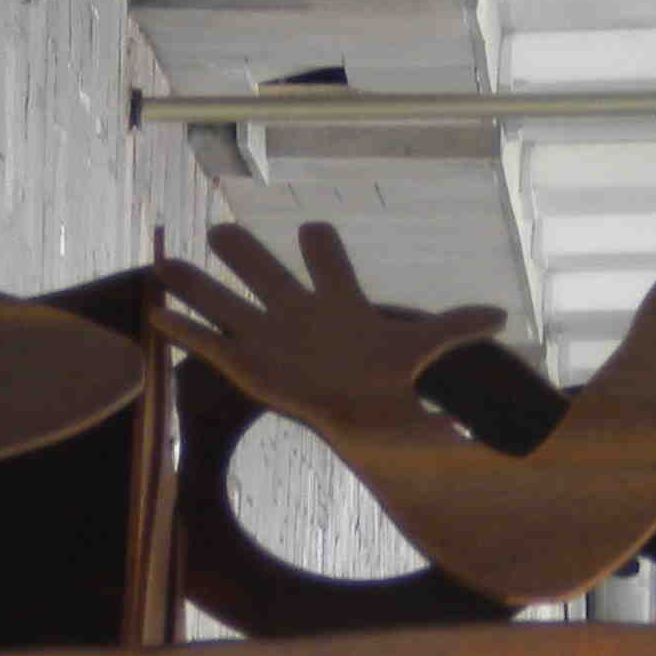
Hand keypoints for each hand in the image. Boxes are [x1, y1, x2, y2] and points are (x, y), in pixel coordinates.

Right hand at [152, 225, 505, 436]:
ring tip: (166, 266)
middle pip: (264, 270)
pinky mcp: (247, 365)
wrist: (367, 425)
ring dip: (196, 283)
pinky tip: (155, 317)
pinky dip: (183, 331)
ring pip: (226, 301)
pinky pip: (209, 344)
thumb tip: (500, 315)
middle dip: (243, 251)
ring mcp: (267, 337)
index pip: (326, 262)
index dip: (321, 247)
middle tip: (222, 231)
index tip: (314, 231)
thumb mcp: (419, 349)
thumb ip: (452, 327)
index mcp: (336, 303)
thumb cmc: (392, 387)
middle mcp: (296, 313)